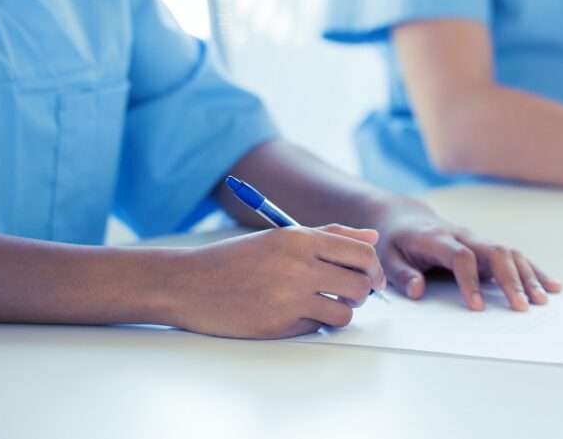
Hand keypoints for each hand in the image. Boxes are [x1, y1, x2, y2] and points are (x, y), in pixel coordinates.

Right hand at [165, 224, 384, 338]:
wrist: (188, 284)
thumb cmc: (235, 259)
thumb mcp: (281, 236)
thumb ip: (331, 235)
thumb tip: (372, 239)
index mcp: (299, 239)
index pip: (361, 254)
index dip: (374, 268)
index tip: (373, 277)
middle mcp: (298, 267)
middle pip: (360, 286)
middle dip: (362, 292)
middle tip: (348, 292)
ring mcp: (288, 299)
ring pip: (345, 312)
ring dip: (340, 311)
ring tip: (322, 303)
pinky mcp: (278, 326)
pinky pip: (317, 328)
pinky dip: (313, 323)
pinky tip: (293, 313)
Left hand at [373, 209, 561, 311]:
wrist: (405, 217)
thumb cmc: (395, 241)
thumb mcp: (387, 257)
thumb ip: (402, 274)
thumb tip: (418, 291)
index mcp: (437, 239)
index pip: (460, 257)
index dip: (470, 281)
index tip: (477, 307)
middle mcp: (463, 236)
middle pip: (494, 252)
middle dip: (511, 279)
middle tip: (523, 306)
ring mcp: (477, 240)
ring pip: (509, 253)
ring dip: (528, 276)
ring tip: (543, 300)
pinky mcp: (486, 248)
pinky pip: (514, 257)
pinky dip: (534, 271)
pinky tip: (552, 285)